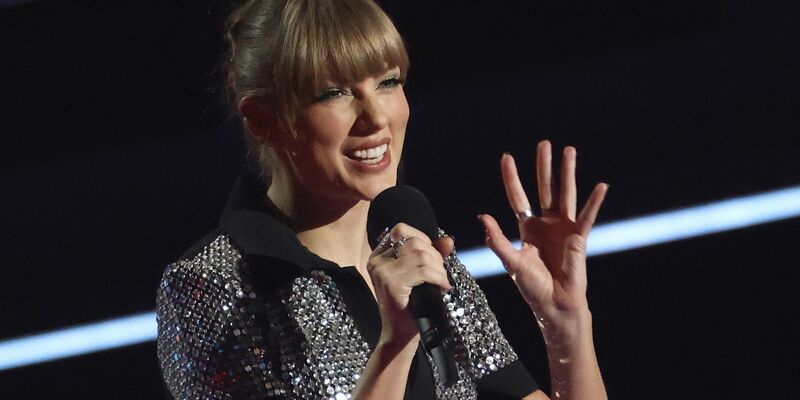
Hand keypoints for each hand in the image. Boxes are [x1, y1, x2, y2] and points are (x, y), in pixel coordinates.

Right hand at [367, 224, 452, 345]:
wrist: (400, 334)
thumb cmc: (410, 305)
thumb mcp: (421, 275)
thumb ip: (433, 255)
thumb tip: (448, 239)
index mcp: (379, 255)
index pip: (401, 230)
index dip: (422, 238)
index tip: (432, 257)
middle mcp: (377, 261)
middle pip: (414, 241)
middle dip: (435, 256)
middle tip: (440, 274)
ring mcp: (382, 272)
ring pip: (420, 255)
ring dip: (438, 268)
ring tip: (441, 282)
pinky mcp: (392, 284)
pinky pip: (423, 271)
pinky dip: (438, 277)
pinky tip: (442, 287)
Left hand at [479, 140, 607, 324]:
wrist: (555, 305)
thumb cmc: (533, 287)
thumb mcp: (512, 262)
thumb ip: (498, 240)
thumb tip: (483, 217)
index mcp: (527, 228)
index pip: (518, 197)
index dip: (512, 178)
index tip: (507, 157)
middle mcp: (546, 223)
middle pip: (544, 188)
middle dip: (543, 166)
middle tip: (544, 144)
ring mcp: (563, 228)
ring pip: (565, 194)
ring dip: (567, 173)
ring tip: (569, 151)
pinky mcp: (579, 238)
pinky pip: (587, 216)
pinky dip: (594, 202)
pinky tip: (601, 187)